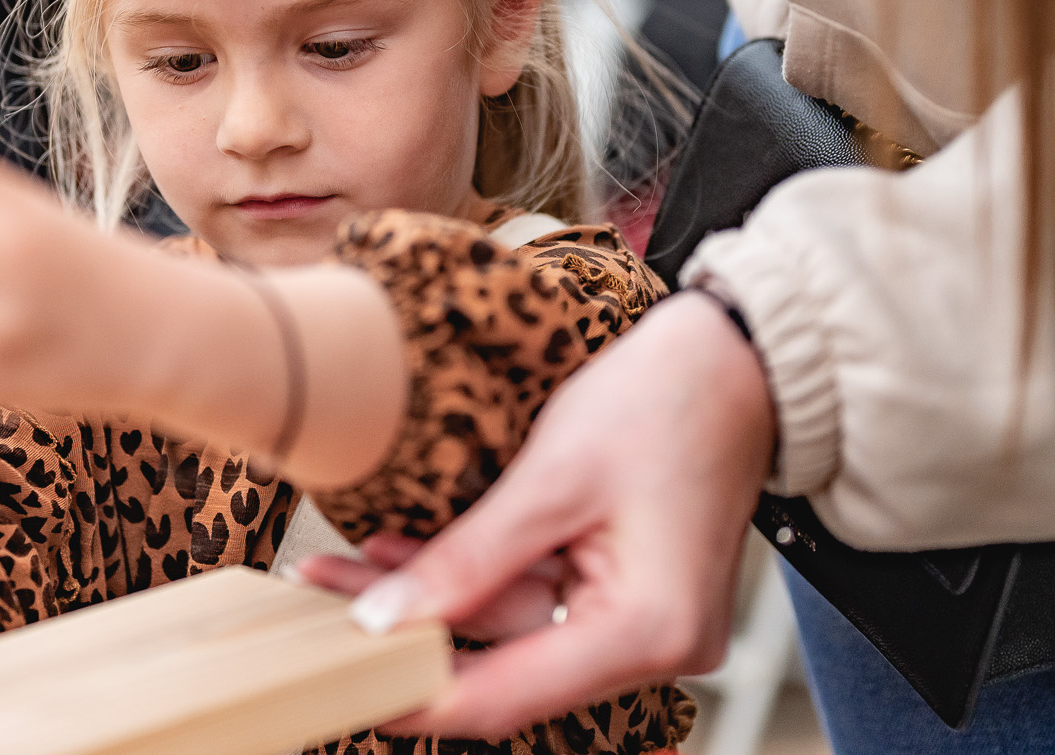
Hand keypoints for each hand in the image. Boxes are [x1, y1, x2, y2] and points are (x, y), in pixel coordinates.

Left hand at [332, 294, 774, 738]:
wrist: (733, 360)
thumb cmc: (664, 402)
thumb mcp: (551, 478)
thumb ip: (469, 561)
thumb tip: (386, 623)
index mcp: (648, 630)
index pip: (508, 695)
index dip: (415, 694)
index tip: (340, 681)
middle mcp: (655, 646)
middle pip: (503, 662)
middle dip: (408, 630)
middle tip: (321, 596)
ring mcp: (643, 623)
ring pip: (510, 626)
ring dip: (432, 595)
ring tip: (344, 568)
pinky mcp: (628, 594)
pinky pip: (536, 599)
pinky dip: (476, 576)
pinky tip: (406, 556)